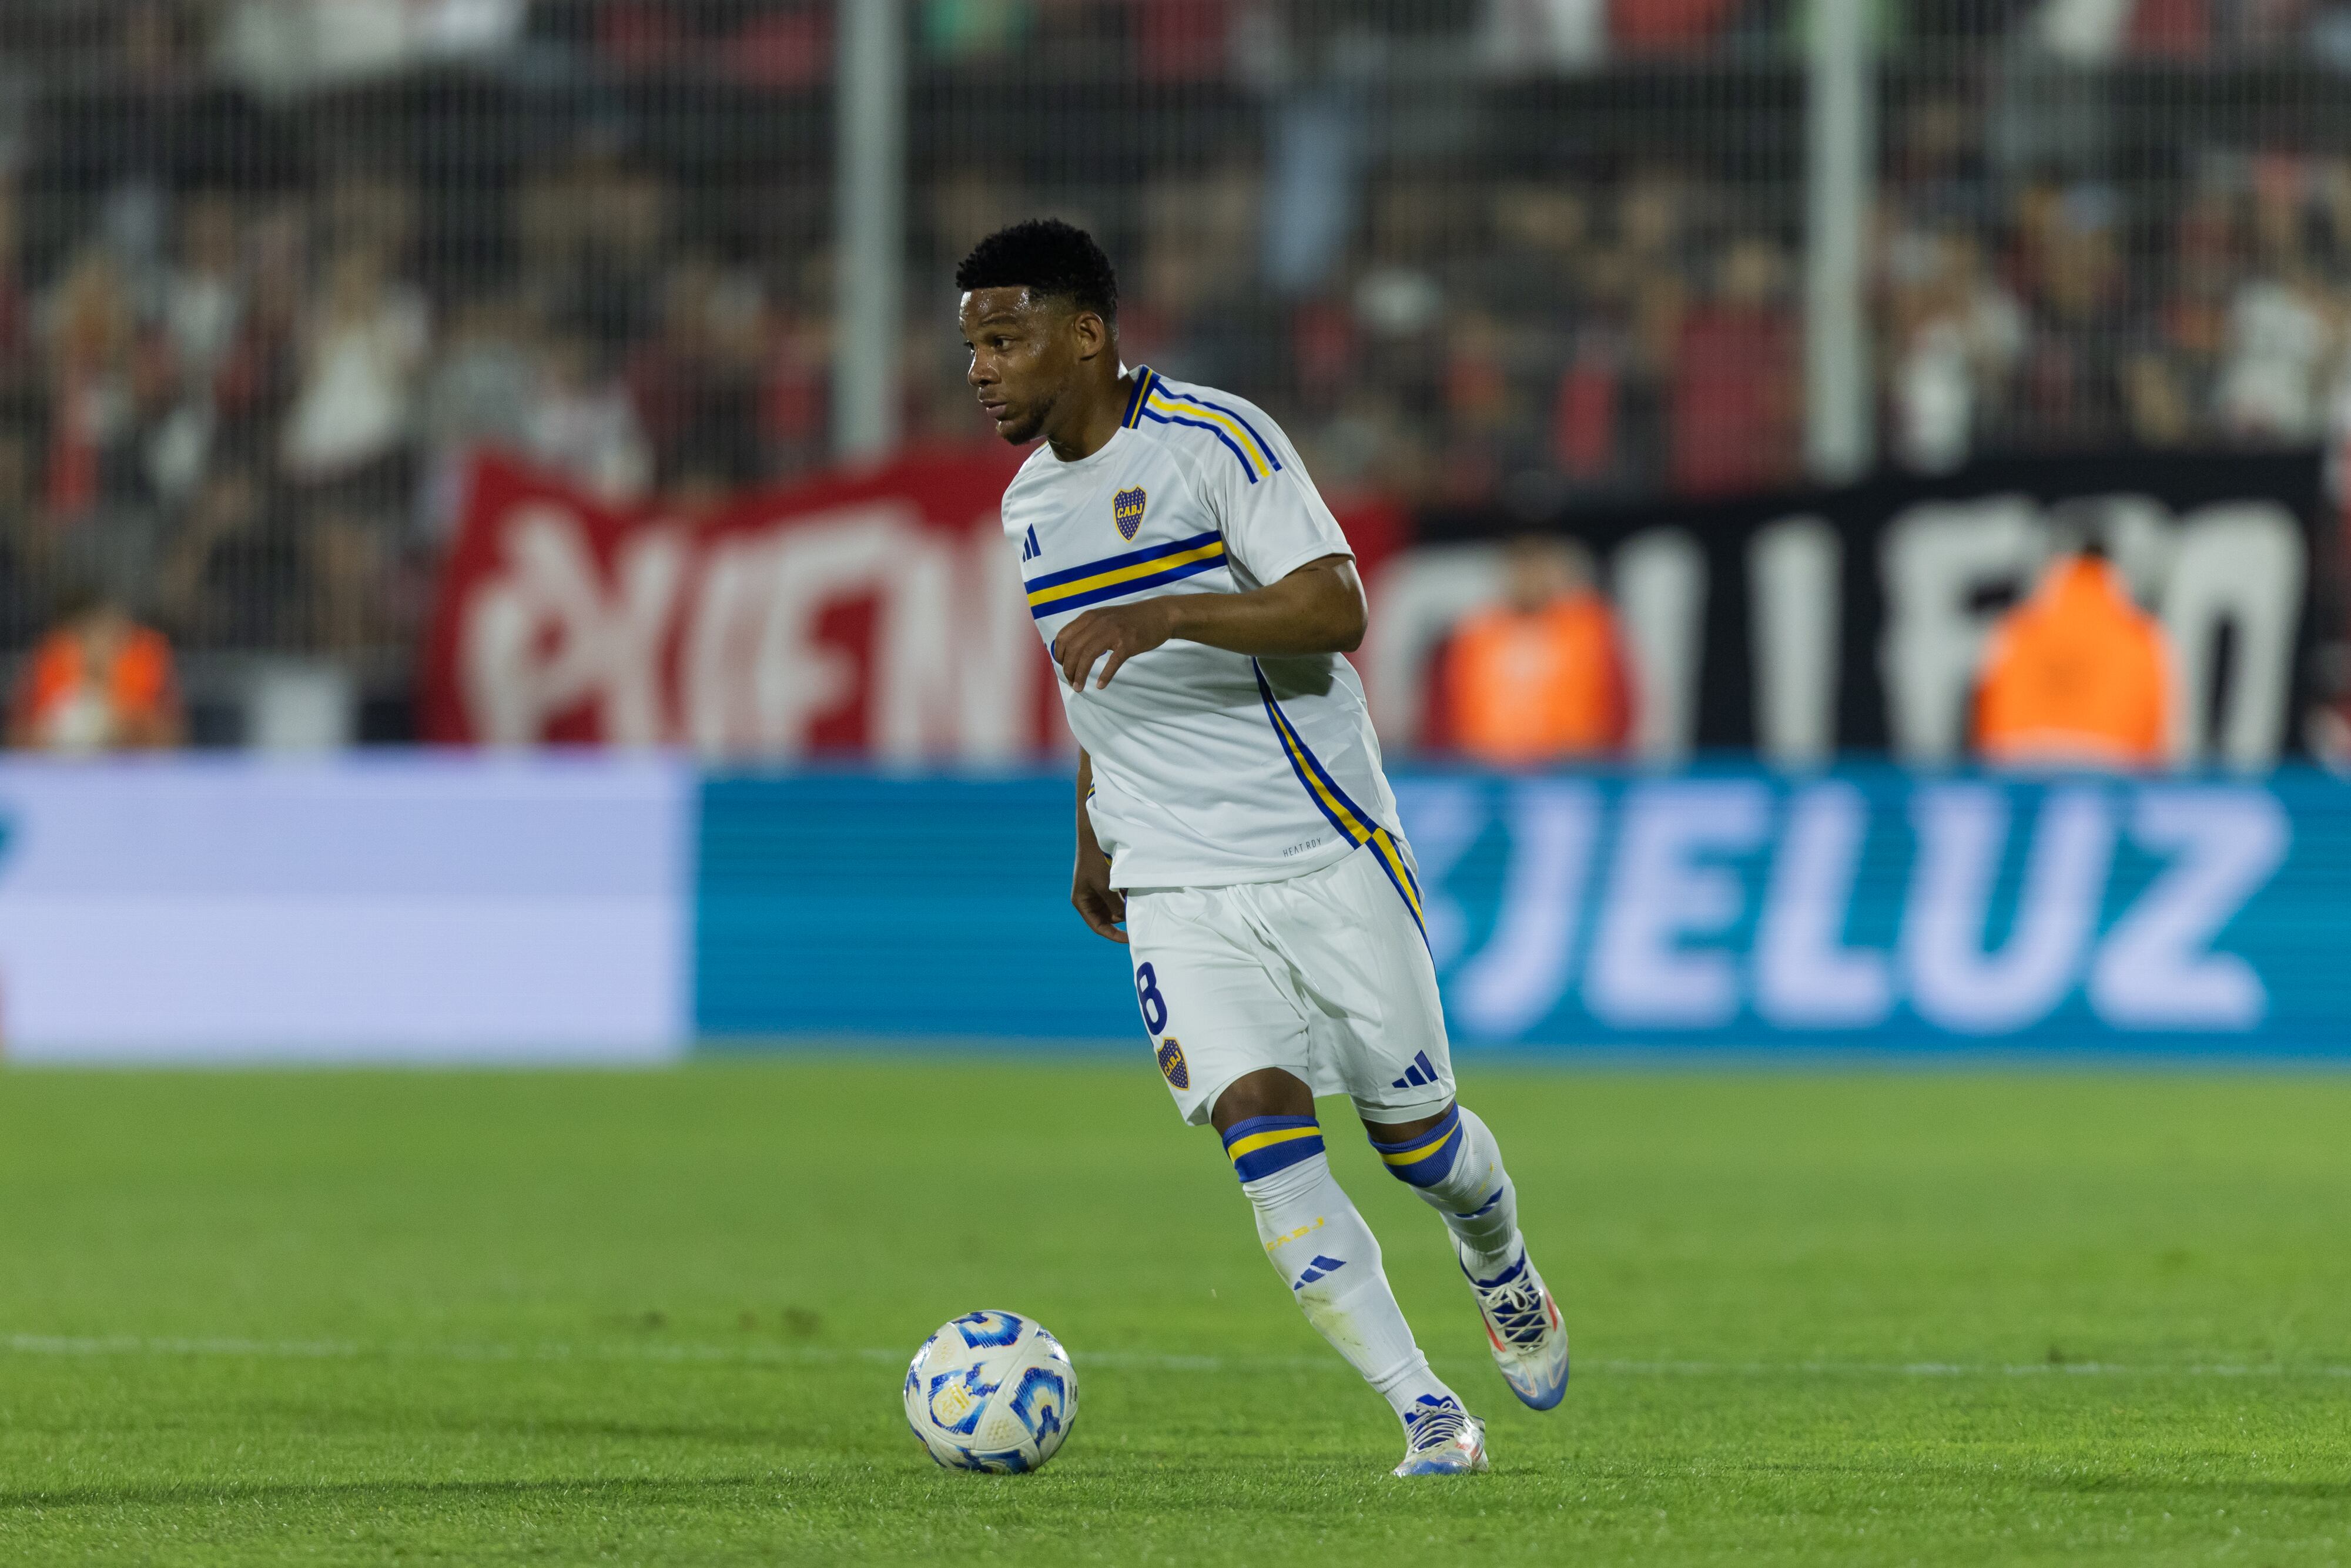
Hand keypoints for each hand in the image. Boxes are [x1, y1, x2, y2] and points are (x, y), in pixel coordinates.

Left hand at [1056, 599, 1174, 689]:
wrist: (1158, 614)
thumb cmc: (1130, 620)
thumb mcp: (1104, 617)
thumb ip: (1088, 629)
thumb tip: (1070, 649)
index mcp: (1090, 617)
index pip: (1064, 637)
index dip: (1059, 655)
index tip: (1063, 667)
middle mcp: (1098, 622)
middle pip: (1074, 649)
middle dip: (1068, 669)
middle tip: (1071, 682)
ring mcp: (1114, 632)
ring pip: (1088, 656)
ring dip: (1080, 675)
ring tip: (1079, 687)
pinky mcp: (1129, 643)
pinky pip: (1112, 662)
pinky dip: (1105, 675)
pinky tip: (1100, 685)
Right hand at [1072, 839, 1127, 943]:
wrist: (1096, 836)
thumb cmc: (1095, 861)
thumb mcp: (1105, 887)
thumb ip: (1115, 905)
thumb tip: (1126, 918)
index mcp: (1082, 902)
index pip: (1098, 926)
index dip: (1114, 935)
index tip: (1130, 939)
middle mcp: (1089, 899)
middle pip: (1108, 918)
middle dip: (1121, 916)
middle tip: (1137, 914)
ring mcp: (1098, 891)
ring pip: (1115, 907)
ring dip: (1125, 905)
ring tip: (1136, 900)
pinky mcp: (1107, 882)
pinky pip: (1119, 896)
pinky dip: (1127, 896)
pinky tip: (1134, 890)